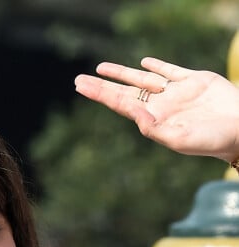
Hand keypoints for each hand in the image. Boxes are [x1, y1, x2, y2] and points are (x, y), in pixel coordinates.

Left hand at [74, 57, 238, 163]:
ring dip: (122, 73)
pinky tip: (143, 63)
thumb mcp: (177, 139)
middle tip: (79, 80)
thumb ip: (153, 128)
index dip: (100, 94)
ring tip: (101, 68)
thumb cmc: (210, 140)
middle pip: (124, 92)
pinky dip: (157, 67)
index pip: (120, 104)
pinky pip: (171, 71)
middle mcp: (160, 105)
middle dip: (102, 85)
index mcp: (153, 119)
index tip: (81, 87)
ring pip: (142, 79)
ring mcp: (176, 93)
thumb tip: (133, 114)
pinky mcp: (195, 81)